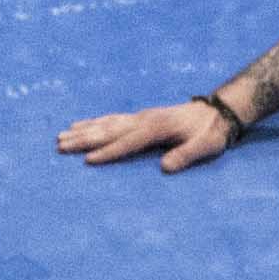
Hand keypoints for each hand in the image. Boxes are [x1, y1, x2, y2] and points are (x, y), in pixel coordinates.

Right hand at [57, 99, 239, 171]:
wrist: (217, 112)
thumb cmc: (211, 133)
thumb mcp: (205, 146)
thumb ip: (186, 156)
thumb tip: (165, 167)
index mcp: (157, 127)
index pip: (128, 142)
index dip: (108, 152)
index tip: (88, 160)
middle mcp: (144, 119)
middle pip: (109, 130)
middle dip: (84, 139)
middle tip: (60, 146)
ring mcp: (140, 116)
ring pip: (106, 123)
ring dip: (83, 130)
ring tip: (61, 136)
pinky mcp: (140, 117)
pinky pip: (111, 118)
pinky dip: (93, 121)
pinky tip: (80, 124)